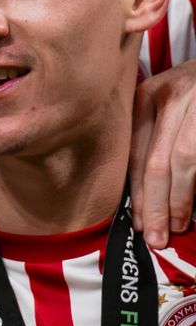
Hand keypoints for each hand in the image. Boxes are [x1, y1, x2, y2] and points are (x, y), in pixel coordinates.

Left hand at [131, 60, 195, 247]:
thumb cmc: (194, 90)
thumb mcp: (169, 100)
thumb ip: (153, 136)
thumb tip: (142, 194)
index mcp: (149, 95)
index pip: (136, 153)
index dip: (136, 193)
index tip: (138, 222)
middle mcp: (174, 96)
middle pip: (157, 161)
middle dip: (155, 204)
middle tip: (155, 236)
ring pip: (184, 160)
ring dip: (180, 199)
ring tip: (177, 226)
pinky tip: (195, 207)